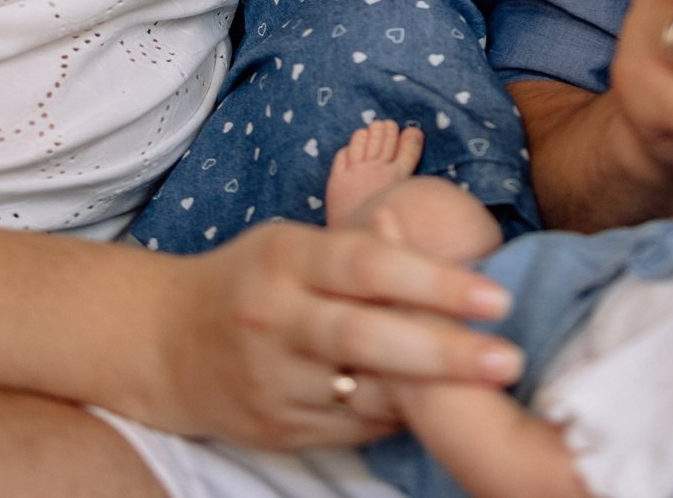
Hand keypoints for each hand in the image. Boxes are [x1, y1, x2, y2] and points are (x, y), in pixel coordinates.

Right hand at [151, 219, 523, 450]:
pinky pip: (353, 426)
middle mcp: (276, 319)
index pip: (367, 266)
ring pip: (364, 392)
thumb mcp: (293, 245)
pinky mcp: (276, 428)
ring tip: (489, 387)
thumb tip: (445, 255)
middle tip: (509, 357)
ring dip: (431, 393)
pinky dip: (398, 415)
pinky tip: (435, 406)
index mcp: (285, 259)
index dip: (434, 281)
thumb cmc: (251, 280)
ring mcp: (274, 380)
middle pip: (367, 337)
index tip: (496, 295)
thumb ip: (361, 250)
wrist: (164, 344)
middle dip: (445, 351)